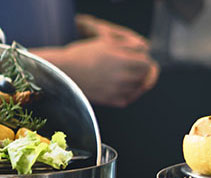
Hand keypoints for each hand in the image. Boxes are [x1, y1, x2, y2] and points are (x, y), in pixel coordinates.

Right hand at [35, 16, 158, 106]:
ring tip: (122, 75)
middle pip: (145, 76)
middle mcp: (122, 77)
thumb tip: (146, 51)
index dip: (144, 59)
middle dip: (141, 71)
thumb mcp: (107, 42)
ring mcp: (117, 91)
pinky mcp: (110, 101)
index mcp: (123, 60)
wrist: (63, 73)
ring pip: (138, 88)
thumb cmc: (83, 55)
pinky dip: (127, 93)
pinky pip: (128, 98)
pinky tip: (118, 86)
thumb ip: (130, 46)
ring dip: (135, 82)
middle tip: (131, 67)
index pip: (148, 63)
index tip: (138, 58)